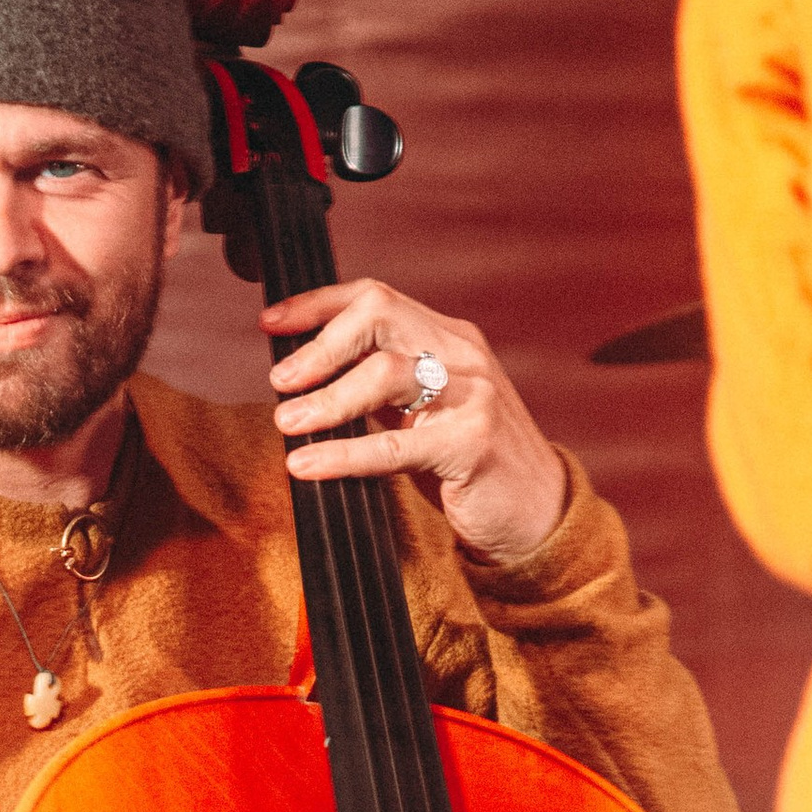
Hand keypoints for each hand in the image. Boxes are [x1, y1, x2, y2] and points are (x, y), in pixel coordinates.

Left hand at [266, 277, 567, 563]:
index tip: (272, 321)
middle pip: (379, 316)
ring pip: (384, 373)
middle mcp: (462, 354)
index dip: (318, 304)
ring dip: (326, 398)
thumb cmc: (470, 465)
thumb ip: (379, 390)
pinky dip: (344, 454)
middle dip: (320, 345)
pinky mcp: (473, 445)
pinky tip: (308, 466)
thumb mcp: (425, 412)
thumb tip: (304, 381)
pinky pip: (395, 445)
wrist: (539, 513)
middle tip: (280, 380)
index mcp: (447, 338)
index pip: (376, 298)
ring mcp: (473, 395)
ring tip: (287, 423)